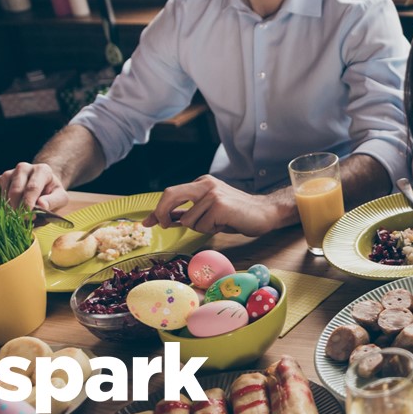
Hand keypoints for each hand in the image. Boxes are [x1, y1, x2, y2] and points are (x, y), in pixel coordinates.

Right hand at [0, 162, 68, 211]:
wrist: (41, 185)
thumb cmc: (51, 193)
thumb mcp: (60, 198)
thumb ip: (53, 201)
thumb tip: (41, 205)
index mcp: (42, 170)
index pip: (32, 188)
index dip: (29, 204)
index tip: (29, 217)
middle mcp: (24, 168)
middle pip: (16, 190)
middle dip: (17, 207)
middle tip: (21, 219)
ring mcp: (9, 172)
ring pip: (3, 191)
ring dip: (7, 206)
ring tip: (16, 215)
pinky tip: (6, 208)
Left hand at [143, 175, 280, 236]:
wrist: (265, 213)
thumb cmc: (236, 214)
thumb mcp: (208, 211)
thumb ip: (187, 213)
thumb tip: (164, 220)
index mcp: (202, 183)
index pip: (171, 193)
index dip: (158, 210)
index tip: (148, 222)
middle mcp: (205, 185)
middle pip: (171, 195)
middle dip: (162, 213)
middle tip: (167, 226)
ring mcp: (213, 194)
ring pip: (188, 219)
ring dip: (199, 228)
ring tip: (217, 223)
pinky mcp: (220, 205)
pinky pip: (202, 226)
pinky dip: (211, 230)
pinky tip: (225, 223)